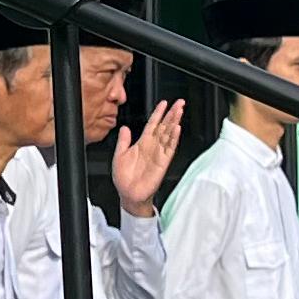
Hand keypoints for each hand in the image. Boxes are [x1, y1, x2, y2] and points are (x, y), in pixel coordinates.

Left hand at [112, 96, 184, 215]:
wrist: (129, 195)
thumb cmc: (124, 178)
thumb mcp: (119, 155)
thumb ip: (123, 141)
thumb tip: (124, 128)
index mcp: (142, 143)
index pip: (152, 124)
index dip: (158, 113)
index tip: (164, 103)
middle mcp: (152, 147)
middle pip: (164, 126)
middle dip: (172, 114)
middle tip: (179, 102)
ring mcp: (159, 154)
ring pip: (169, 134)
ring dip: (175, 122)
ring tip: (180, 111)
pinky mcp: (163, 162)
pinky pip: (170, 148)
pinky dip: (174, 138)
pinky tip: (177, 129)